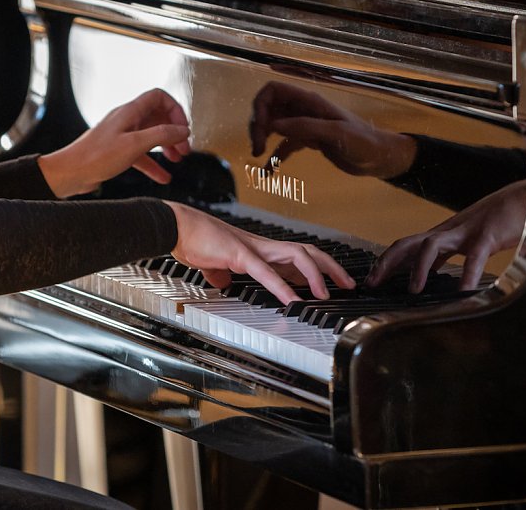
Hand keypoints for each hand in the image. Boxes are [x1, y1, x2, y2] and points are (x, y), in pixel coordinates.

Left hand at [38, 89, 190, 197]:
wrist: (71, 173)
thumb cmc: (95, 157)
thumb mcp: (135, 144)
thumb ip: (161, 135)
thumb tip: (182, 130)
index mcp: (130, 112)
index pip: (158, 98)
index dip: (175, 109)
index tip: (183, 127)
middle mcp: (127, 121)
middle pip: (158, 118)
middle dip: (174, 131)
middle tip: (184, 147)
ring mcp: (123, 136)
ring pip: (151, 136)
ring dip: (167, 147)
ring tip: (177, 159)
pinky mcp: (119, 151)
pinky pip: (142, 155)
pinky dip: (154, 164)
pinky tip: (162, 175)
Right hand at [163, 202, 355, 304]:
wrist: (176, 226)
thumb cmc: (194, 241)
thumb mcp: (215, 264)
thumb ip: (224, 273)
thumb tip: (224, 283)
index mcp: (260, 250)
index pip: (299, 257)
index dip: (320, 269)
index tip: (335, 283)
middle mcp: (263, 246)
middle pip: (308, 252)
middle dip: (331, 269)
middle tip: (349, 285)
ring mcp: (253, 248)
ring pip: (296, 256)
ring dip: (314, 276)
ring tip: (326, 294)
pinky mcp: (238, 253)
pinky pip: (265, 270)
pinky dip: (281, 285)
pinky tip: (292, 299)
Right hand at [250, 81, 415, 177]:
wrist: (378, 158)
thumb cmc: (362, 142)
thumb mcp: (335, 133)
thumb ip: (305, 127)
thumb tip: (272, 126)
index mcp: (309, 102)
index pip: (274, 90)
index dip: (261, 105)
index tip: (262, 128)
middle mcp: (303, 110)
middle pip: (269, 108)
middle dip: (259, 124)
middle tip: (258, 147)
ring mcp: (305, 125)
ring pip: (274, 125)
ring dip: (263, 137)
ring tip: (259, 154)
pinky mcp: (309, 141)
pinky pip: (284, 146)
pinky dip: (274, 156)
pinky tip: (267, 172)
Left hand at [366, 180, 525, 292]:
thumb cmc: (502, 220)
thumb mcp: (470, 240)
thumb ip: (452, 255)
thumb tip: (436, 275)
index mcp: (445, 234)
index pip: (407, 246)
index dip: (387, 262)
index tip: (372, 280)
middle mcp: (449, 231)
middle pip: (408, 243)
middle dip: (387, 262)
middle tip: (373, 283)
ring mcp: (467, 231)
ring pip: (432, 245)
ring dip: (419, 268)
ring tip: (414, 290)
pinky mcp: (489, 234)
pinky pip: (475, 256)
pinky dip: (467, 274)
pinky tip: (464, 292)